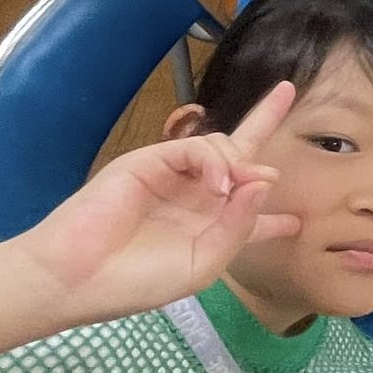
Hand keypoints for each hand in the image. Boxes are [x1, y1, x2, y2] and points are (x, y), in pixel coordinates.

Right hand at [18, 83, 301, 324]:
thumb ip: (239, 226)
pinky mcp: (150, 160)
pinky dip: (215, 160)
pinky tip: (218, 183)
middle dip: (263, 122)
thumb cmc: (139, 280)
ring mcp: (173, 176)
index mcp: (208, 228)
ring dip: (240, 162)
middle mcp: (195, 197)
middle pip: (238, 154)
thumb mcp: (204, 264)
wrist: (78, 278)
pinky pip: (196, 147)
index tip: (294, 225)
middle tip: (286, 92)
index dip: (272, 218)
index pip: (246, 214)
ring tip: (233, 188)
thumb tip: (264, 181)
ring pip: (222, 146)